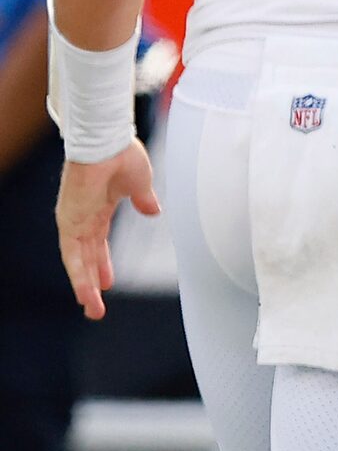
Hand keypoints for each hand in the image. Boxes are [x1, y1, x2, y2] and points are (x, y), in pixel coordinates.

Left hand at [56, 143, 158, 320]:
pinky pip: (72, 255)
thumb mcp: (140, 183)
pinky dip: (78, 275)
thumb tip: (154, 211)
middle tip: (96, 307)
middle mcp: (82, 217)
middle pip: (85, 257)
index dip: (102, 262)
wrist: (107, 140)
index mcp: (98, 207)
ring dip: (84, 286)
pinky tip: (86, 292)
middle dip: (91, 282)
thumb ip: (144, 199)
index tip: (108, 281)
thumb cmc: (122, 154)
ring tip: (92, 309)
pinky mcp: (70, 222)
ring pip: (77, 261)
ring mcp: (74, 220)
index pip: (98, 242)